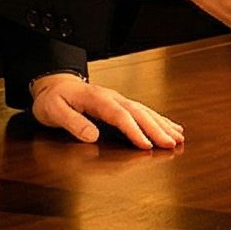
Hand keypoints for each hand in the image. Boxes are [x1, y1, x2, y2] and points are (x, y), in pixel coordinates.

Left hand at [28, 73, 184, 149]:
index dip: (133, 130)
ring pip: (144, 111)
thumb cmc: (52, 99)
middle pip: (138, 112)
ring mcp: (117, 99)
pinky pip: (142, 111)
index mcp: (96, 99)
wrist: (53, 84)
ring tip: (178, 138)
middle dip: (156, 129)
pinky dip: (158, 119)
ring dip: (161, 124)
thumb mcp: (54, 111)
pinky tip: (169, 127)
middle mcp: (111, 97)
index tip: (146, 145)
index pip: (119, 115)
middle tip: (171, 144)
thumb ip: (72, 122)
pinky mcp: (119, 104)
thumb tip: (93, 136)